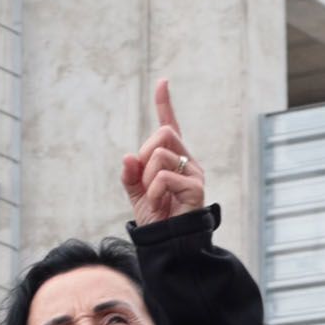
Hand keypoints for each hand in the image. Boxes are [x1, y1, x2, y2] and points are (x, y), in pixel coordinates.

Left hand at [121, 75, 205, 225]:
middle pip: (163, 133)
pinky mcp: (196, 187)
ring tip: (155, 197)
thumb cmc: (157, 217)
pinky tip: (161, 205)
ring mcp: (194, 172)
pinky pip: (164, 177)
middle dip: (145, 154)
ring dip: (148, 177)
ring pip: (160, 153)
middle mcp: (187, 160)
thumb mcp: (136, 193)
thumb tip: (128, 156)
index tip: (162, 82)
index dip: (165, 103)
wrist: (168, 242)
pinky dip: (154, 192)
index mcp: (172, 158)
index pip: (170, 125)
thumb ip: (130, 174)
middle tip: (145, 180)